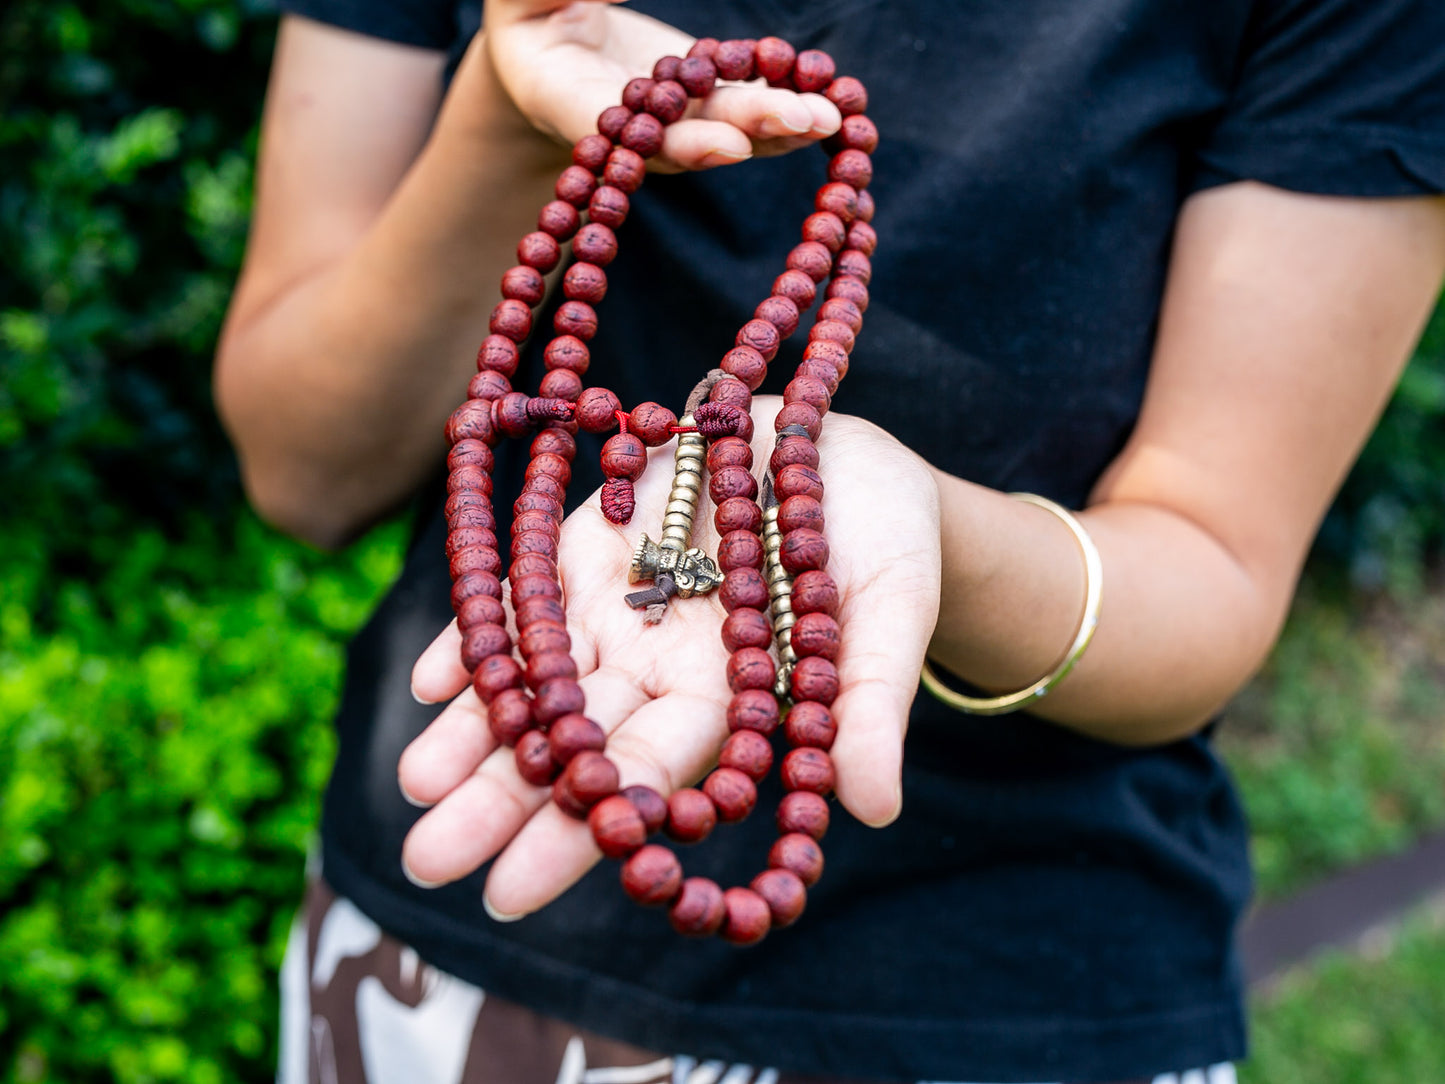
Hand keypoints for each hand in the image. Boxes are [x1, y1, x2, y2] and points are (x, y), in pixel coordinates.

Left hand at [399, 399, 941, 917]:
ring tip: (412, 783)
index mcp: (726, 700)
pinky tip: (427, 681)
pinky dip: (480, 634)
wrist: (838, 443)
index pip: (644, 777)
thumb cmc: (886, 537)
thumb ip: (868, 701)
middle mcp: (657, 666)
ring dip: (471, 727)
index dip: (579, 833)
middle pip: (572, 740)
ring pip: (533, 678)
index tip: (505, 894)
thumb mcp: (891, 611)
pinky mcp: (588, 544)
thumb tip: (876, 809)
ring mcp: (617, 607)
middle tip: (424, 860)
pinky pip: (525, 596)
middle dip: (499, 799)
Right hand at [482, 0, 842, 170]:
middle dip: (751, 129)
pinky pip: (743, 101)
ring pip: (727, 126)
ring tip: (832, 116)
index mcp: (565, 101)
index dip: (679, 145)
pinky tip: (828, 93)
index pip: (626, 134)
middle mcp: (626, 124)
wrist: (544, 35)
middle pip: (691, 136)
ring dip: (782, 124)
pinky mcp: (700, 98)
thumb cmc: (526, 8)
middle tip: (806, 121)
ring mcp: (668, 114)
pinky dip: (785, 98)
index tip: (727, 147)